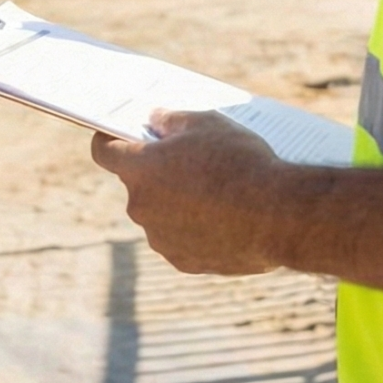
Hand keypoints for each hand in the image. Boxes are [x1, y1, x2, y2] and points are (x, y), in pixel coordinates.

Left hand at [91, 108, 289, 275]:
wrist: (278, 216)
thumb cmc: (241, 163)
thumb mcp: (207, 123)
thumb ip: (171, 120)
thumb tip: (155, 122)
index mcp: (140, 168)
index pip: (103, 151)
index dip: (109, 139)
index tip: (119, 135)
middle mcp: (141, 206)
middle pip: (138, 184)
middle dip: (158, 173)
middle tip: (190, 162)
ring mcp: (160, 238)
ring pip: (160, 214)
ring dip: (177, 204)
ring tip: (217, 193)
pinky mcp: (183, 261)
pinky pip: (180, 239)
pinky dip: (195, 230)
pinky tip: (224, 219)